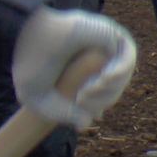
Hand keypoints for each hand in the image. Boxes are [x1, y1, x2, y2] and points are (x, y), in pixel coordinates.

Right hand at [11, 8, 137, 127]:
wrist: (29, 37)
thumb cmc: (29, 63)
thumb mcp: (38, 100)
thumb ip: (62, 114)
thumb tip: (89, 123)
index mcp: (75, 69)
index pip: (100, 91)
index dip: (99, 105)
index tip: (90, 112)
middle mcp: (90, 56)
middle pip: (113, 87)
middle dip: (102, 101)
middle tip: (80, 98)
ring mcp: (102, 44)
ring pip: (122, 76)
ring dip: (109, 90)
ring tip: (86, 90)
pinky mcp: (110, 33)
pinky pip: (127, 58)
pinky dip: (119, 73)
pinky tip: (101, 79)